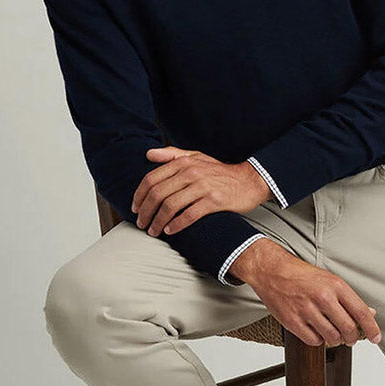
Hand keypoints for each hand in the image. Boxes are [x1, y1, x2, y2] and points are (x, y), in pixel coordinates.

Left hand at [131, 146, 269, 236]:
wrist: (249, 181)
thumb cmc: (220, 172)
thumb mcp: (197, 157)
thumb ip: (172, 154)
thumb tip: (148, 154)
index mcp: (183, 162)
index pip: (151, 179)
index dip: (139, 196)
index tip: (135, 208)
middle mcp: (192, 172)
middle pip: (158, 194)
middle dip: (146, 211)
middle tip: (141, 223)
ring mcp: (203, 186)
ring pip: (170, 206)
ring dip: (158, 221)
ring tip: (153, 231)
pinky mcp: (214, 201)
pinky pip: (189, 215)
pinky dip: (176, 225)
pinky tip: (170, 231)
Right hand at [230, 239, 381, 347]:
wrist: (272, 271)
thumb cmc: (301, 274)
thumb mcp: (329, 279)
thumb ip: (349, 298)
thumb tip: (369, 313)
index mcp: (335, 285)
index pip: (361, 312)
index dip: (372, 328)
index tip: (376, 338)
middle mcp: (322, 297)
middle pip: (348, 329)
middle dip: (354, 338)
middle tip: (352, 339)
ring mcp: (306, 310)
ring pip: (332, 337)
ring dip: (337, 340)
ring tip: (334, 334)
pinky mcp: (293, 321)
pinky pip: (314, 340)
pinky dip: (319, 340)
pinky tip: (318, 332)